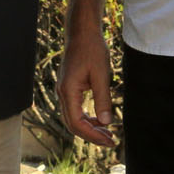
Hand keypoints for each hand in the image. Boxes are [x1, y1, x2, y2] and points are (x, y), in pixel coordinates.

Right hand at [58, 28, 117, 146]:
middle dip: (91, 135)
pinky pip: (74, 109)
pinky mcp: (68, 88)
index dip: (92, 135)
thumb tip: (106, 122)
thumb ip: (103, 99)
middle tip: (111, 141)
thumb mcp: (102, 74)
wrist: (82, 33)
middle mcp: (62, 93)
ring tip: (107, 132)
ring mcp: (63, 90)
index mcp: (68, 90)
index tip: (109, 140)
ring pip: (72, 118)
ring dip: (89, 128)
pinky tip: (99, 120)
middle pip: (72, 124)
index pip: (76, 122)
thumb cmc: (92, 50)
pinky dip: (86, 118)